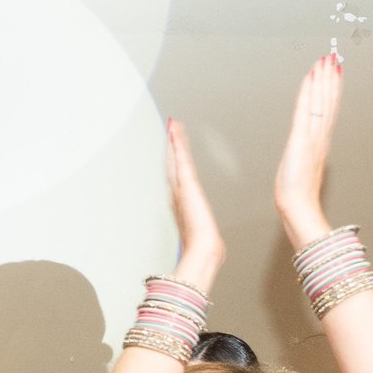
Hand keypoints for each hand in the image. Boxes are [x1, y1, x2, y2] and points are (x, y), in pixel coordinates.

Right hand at [165, 119, 223, 285]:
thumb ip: (198, 232)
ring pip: (175, 157)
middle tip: (169, 131)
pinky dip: (177, 142)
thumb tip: (202, 238)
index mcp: (181, 203)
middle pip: (172, 164)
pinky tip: (174, 130)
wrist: (203, 247)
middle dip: (170, 148)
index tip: (171, 152)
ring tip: (172, 124)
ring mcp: (180, 186)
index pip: (176, 178)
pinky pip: (181, 156)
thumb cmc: (202, 244)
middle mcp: (178, 193)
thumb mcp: (200, 235)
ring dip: (173, 140)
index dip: (172, 163)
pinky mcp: (186, 181)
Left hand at [274, 52, 341, 243]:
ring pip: (322, 101)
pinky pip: (306, 109)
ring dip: (324, 78)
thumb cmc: (299, 194)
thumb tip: (309, 153)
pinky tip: (311, 77)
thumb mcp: (305, 169)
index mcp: (321, 142)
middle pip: (329, 100)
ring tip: (327, 60)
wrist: (298, 206)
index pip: (329, 109)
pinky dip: (309, 92)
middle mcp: (320, 135)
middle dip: (331, 77)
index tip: (335, 72)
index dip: (333, 89)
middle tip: (335, 56)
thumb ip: (309, 158)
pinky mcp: (301, 138)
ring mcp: (313, 135)